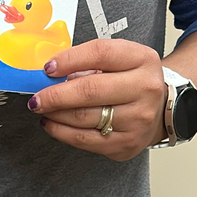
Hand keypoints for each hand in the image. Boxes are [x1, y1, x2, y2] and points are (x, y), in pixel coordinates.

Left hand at [27, 38, 166, 159]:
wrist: (159, 109)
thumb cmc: (132, 80)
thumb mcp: (120, 59)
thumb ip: (89, 60)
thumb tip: (51, 72)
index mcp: (142, 59)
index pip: (101, 53)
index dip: (69, 59)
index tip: (48, 68)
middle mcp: (145, 89)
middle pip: (90, 90)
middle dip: (55, 94)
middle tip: (36, 96)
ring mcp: (138, 119)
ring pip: (84, 118)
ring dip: (55, 113)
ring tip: (42, 108)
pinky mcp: (127, 143)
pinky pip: (85, 140)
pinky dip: (61, 131)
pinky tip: (51, 123)